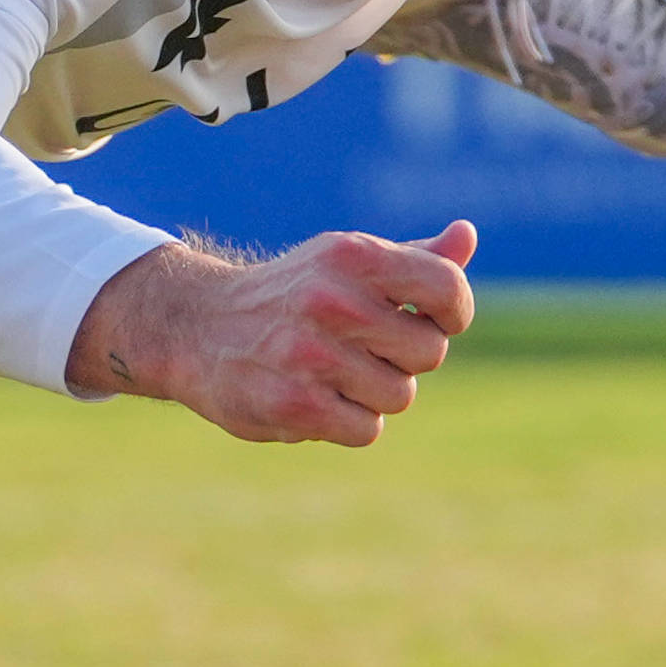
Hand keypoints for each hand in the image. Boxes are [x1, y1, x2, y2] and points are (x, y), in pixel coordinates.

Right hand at [70, 221, 478, 443]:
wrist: (199, 327)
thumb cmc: (294, 293)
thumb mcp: (347, 262)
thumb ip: (414, 258)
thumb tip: (466, 236)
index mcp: (354, 256)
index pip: (447, 288)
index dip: (454, 312)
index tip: (432, 320)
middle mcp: (333, 301)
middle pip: (429, 352)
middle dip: (405, 357)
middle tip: (363, 348)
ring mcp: (312, 356)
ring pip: (399, 396)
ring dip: (374, 393)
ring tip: (333, 372)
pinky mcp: (294, 406)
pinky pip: (366, 430)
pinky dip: (348, 423)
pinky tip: (316, 398)